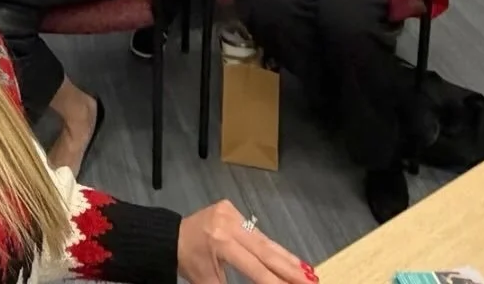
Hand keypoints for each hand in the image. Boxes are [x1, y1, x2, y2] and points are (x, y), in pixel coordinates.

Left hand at [177, 200, 311, 282]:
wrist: (170, 235)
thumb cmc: (189, 261)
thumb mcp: (208, 282)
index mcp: (221, 242)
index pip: (256, 269)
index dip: (277, 283)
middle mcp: (228, 224)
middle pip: (266, 251)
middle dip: (291, 270)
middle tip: (313, 282)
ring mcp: (231, 213)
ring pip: (265, 240)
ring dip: (287, 259)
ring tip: (309, 274)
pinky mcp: (231, 208)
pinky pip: (257, 233)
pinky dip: (274, 248)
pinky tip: (292, 261)